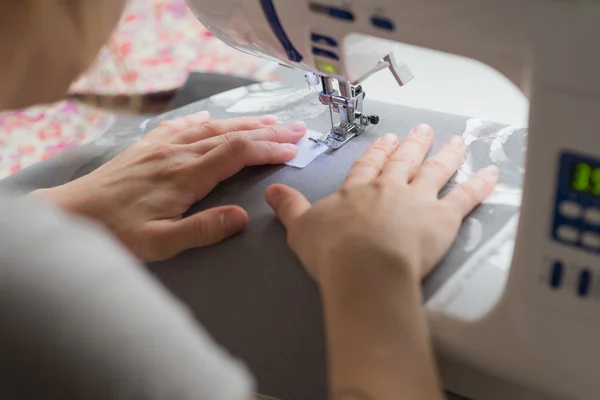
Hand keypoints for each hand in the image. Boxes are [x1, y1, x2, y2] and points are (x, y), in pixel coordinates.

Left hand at [34, 111, 306, 261]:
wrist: (72, 214)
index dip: (268, 149)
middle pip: (231, 134)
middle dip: (268, 131)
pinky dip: (203, 121)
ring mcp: (161, 146)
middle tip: (297, 130)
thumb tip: (241, 218)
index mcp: (186, 175)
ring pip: (212, 128)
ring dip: (244, 123)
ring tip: (270, 122)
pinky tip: (211, 119)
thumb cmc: (116, 232)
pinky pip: (181, 126)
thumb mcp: (159, 243)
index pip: (237, 153)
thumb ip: (201, 230)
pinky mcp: (147, 147)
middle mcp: (178, 153)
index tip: (293, 151)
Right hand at [265, 124, 497, 288]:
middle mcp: (389, 187)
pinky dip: (480, 183)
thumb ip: (290, 207)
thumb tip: (271, 191)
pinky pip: (466, 196)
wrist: (364, 267)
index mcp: (357, 189)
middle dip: (412, 145)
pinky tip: (491, 171)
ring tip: (455, 140)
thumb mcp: (301, 228)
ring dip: (446, 154)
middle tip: (422, 130)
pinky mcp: (443, 218)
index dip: (378, 151)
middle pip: (404, 161)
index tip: (387, 139)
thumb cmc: (332, 251)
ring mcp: (418, 199)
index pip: (368, 164)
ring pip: (435, 170)